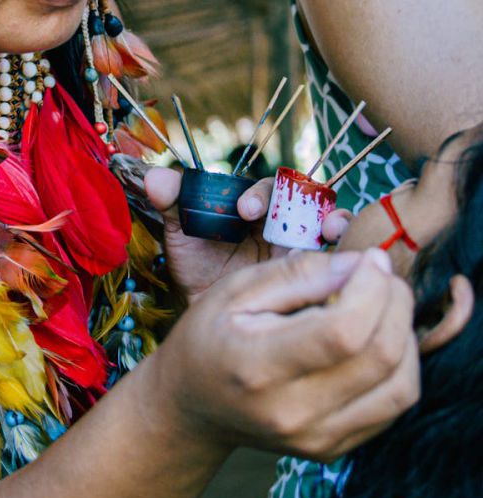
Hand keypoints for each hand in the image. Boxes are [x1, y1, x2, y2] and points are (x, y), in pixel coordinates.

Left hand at [143, 167, 351, 301]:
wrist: (209, 314)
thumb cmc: (198, 268)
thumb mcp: (183, 236)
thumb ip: (175, 204)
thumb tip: (154, 178)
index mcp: (257, 205)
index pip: (269, 186)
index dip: (261, 192)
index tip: (244, 209)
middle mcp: (285, 218)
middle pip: (309, 198)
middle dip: (307, 202)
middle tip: (297, 217)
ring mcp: (305, 244)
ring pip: (332, 221)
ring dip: (337, 221)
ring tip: (331, 230)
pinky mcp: (319, 271)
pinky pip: (340, 258)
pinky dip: (346, 254)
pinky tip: (344, 262)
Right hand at [143, 249, 418, 461]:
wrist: (189, 407)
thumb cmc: (207, 339)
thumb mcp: (233, 290)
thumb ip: (296, 273)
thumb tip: (362, 264)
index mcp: (257, 367)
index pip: (344, 331)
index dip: (371, 288)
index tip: (368, 261)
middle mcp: (291, 412)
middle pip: (381, 355)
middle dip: (395, 302)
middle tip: (380, 277)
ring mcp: (316, 437)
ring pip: (401, 385)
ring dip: (404, 335)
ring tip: (381, 308)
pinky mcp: (334, 448)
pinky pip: (394, 404)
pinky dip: (399, 365)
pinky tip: (374, 341)